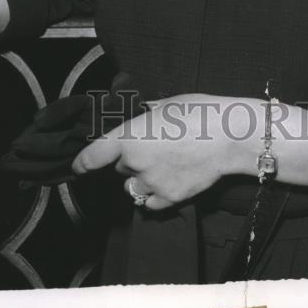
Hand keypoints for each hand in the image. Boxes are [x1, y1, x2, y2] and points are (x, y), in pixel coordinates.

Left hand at [71, 93, 249, 210]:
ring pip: (132, 187)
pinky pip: (149, 203)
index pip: (93, 156)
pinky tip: (169, 180)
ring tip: (161, 166)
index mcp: (129, 136)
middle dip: (128, 160)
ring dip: (139, 179)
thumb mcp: (166, 104)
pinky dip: (153, 195)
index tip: (77, 166)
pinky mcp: (169, 199)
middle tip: (151, 148)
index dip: (82, 162)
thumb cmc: (199, 112)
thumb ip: (146, 116)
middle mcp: (135, 163)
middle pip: (119, 167)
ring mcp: (151, 184)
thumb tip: (139, 117)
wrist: (229, 136)